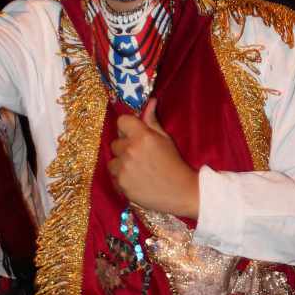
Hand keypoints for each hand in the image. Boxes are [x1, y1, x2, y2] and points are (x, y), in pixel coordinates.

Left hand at [108, 99, 199, 218]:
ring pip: (112, 161)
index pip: (122, 121)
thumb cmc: (174, 163)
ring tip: (136, 170)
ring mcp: (124, 168)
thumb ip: (152, 121)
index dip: (127, 128)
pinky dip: (122, 179)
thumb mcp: (166, 139)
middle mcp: (130, 150)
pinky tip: (136, 181)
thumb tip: (150, 102)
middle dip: (124, 148)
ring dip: (121, 165)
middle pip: (115, 143)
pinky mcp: (121, 184)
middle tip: (139, 157)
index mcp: (143, 136)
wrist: (181, 192)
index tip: (134, 135)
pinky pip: (114, 177)